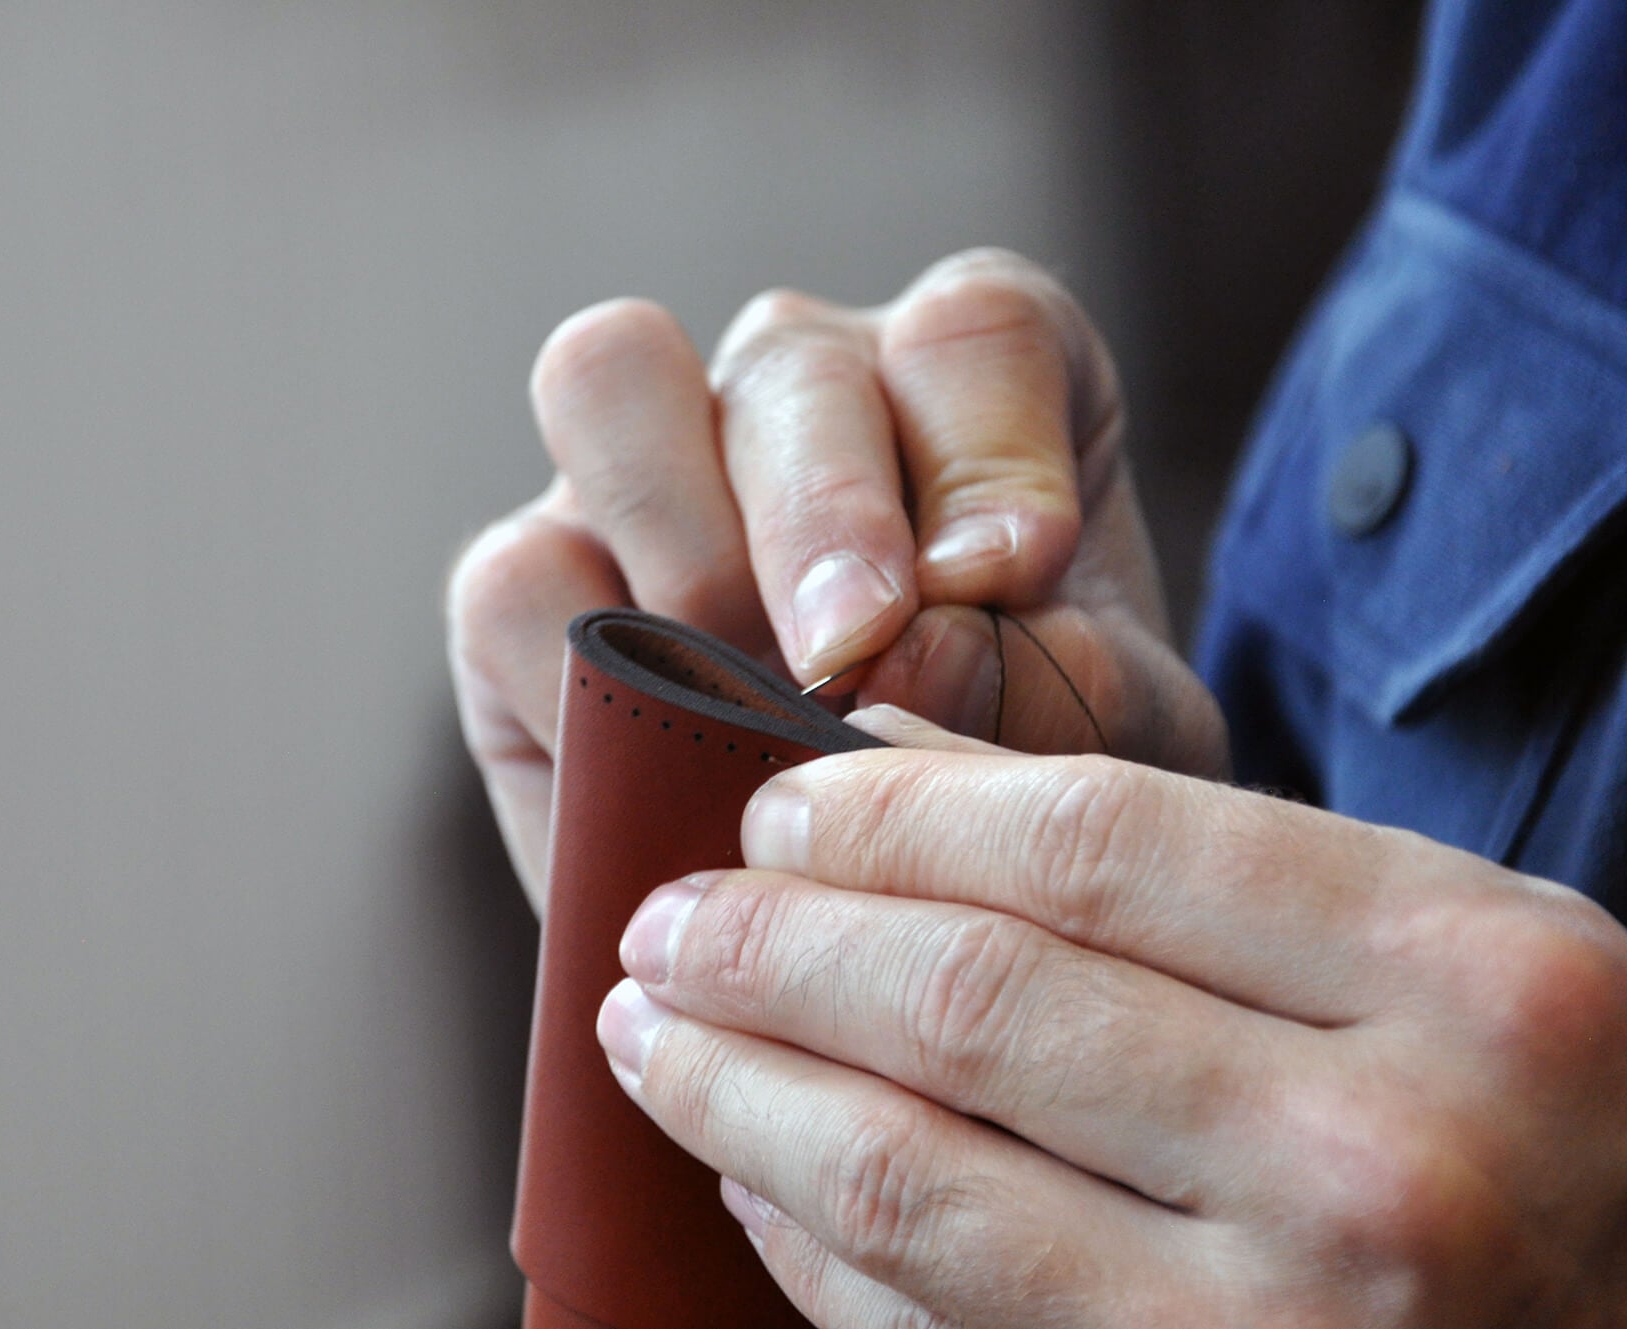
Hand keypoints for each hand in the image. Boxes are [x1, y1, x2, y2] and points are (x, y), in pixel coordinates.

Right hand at [446, 251, 1226, 906]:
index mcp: (971, 379)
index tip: (1011, 578)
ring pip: (606, 384)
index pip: (973, 338)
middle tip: (857, 653)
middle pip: (785, 359)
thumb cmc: (1042, 763)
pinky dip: (577, 685)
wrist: (913, 881)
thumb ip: (1066, 691)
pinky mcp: (529, 581)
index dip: (987, 452)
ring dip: (683, 550)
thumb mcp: (1112, 739)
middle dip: (822, 512)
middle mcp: (806, 383)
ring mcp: (652, 464)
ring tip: (749, 711)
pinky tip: (666, 785)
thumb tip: (916, 659)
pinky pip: (513, 580)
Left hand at [599, 716, 1626, 1325]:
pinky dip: (811, 1248)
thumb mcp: (1465, 951)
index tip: (784, 803)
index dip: (896, 815)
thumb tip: (909, 775)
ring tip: (654, 1029)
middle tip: (673, 914)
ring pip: (920, 1183)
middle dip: (775, 946)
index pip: (1096, 845)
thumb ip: (1212, 867)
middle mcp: (1385, 1164)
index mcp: (1469, 978)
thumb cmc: (1578, 1144)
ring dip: (743, 1094)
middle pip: (977, 1003)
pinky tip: (753, 1180)